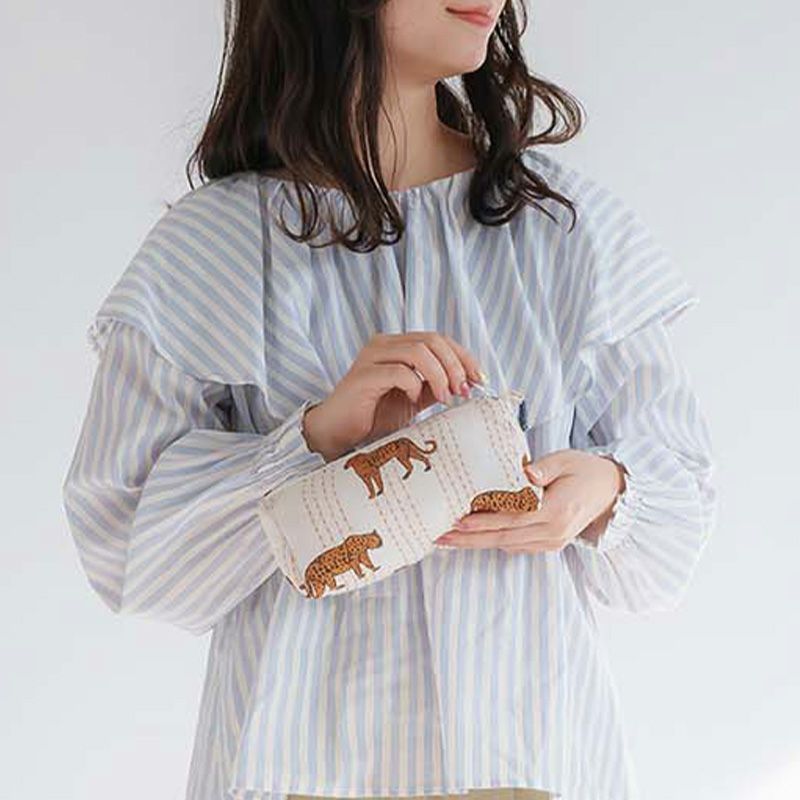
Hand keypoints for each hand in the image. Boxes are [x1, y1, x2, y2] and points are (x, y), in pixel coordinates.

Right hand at [302, 332, 485, 461]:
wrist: (337, 433)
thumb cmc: (373, 416)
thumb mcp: (414, 400)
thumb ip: (435, 387)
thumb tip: (467, 383)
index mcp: (397, 346)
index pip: (438, 339)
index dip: (463, 356)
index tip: (479, 379)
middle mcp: (384, 345)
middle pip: (432, 340)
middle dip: (455, 365)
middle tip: (463, 390)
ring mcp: (372, 357)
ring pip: (418, 351)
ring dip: (440, 375)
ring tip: (446, 397)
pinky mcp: (363, 376)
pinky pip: (399, 372)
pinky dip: (415, 385)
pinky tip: (415, 400)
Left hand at [434, 449, 626, 552]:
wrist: (610, 491)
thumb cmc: (584, 470)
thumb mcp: (566, 460)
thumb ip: (543, 468)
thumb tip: (524, 473)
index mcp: (556, 512)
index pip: (511, 520)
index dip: (483, 523)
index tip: (457, 522)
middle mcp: (552, 533)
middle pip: (502, 538)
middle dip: (468, 539)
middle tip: (439, 536)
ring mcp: (550, 542)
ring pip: (505, 545)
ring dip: (476, 542)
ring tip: (447, 538)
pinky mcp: (547, 544)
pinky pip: (515, 545)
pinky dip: (492, 540)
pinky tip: (472, 536)